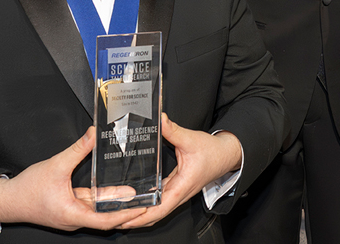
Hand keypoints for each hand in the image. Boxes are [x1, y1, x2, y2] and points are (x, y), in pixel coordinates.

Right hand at [0, 127, 144, 230]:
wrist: (6, 200)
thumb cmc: (26, 190)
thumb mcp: (56, 165)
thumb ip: (77, 149)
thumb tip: (94, 133)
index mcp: (72, 214)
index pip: (105, 221)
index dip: (125, 214)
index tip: (141, 208)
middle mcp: (74, 218)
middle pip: (106, 217)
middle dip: (126, 209)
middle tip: (146, 200)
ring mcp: (72, 214)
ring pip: (98, 210)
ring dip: (115, 203)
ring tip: (136, 194)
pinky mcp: (69, 208)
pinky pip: (90, 204)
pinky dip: (102, 198)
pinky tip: (114, 190)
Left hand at [120, 114, 241, 227]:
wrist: (225, 155)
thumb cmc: (212, 152)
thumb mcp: (191, 139)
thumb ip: (173, 130)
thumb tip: (160, 120)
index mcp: (182, 187)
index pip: (159, 208)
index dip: (142, 215)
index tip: (126, 218)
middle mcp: (178, 194)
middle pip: (154, 214)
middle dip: (134, 219)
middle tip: (114, 218)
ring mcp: (176, 192)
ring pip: (156, 210)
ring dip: (139, 214)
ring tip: (119, 212)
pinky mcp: (175, 188)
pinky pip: (158, 201)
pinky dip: (146, 204)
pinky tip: (135, 200)